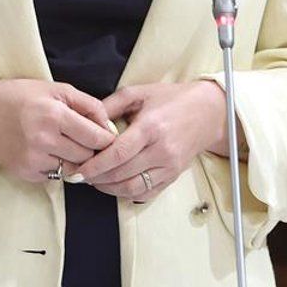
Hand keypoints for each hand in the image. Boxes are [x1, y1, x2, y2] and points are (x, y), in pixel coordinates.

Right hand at [0, 78, 114, 182]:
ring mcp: (34, 159)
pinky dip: (58, 166)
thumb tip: (110, 127)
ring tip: (68, 145)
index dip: (107, 139)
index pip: (96, 137)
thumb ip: (89, 105)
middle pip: (88, 156)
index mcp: (54, 114)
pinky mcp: (26, 172)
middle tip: (89, 141)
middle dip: (93, 150)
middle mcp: (44, 139)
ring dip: (76, 160)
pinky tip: (49, 152)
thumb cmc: (21, 96)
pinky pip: (56, 176)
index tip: (108, 137)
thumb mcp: (57, 89)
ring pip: (74, 169)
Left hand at [76, 82, 225, 204]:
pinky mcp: (173, 176)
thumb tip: (86, 120)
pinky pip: (146, 193)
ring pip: (132, 188)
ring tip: (94, 181)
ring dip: (108, 189)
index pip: (118, 153)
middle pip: (122, 173)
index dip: (95, 165)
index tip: (77, 170)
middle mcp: (161, 150)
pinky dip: (126, 193)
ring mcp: (169, 166)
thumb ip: (110, 105)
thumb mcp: (139, 93)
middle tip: (79, 176)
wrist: (208, 112)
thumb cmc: (172, 99)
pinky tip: (114, 186)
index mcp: (151, 127)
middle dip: (96, 178)